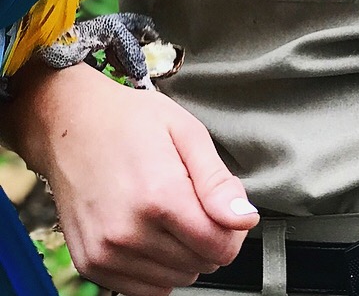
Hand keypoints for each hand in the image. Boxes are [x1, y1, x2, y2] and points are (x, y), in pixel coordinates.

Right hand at [9, 61, 257, 295]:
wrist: (70, 126)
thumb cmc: (132, 122)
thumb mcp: (187, 133)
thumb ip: (217, 183)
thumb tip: (246, 220)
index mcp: (159, 197)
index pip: (219, 245)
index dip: (233, 229)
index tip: (225, 208)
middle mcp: (129, 233)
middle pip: (199, 264)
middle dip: (209, 238)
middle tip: (195, 202)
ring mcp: (105, 253)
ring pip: (174, 280)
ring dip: (183, 254)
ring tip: (170, 213)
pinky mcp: (90, 264)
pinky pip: (143, 289)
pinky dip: (156, 267)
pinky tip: (151, 231)